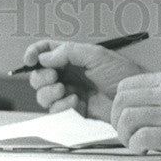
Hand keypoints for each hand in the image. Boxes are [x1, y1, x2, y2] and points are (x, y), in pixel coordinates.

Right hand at [22, 40, 145, 122]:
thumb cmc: (121, 73)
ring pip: (43, 94)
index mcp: (72, 55)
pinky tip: (74, 102)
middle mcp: (68, 73)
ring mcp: (69, 91)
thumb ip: (68, 52)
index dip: (34, 53)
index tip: (30, 59)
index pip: (46, 50)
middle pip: (39, 74)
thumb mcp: (96, 55)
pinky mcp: (72, 109)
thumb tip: (44, 57)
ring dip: (48, 93)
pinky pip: (54, 110)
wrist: (131, 99)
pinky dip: (60, 107)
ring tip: (64, 90)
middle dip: (41, 77)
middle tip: (54, 77)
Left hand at [110, 71, 160, 160]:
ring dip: (124, 136)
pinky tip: (144, 150)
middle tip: (125, 134)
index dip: (117, 105)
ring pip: (129, 117)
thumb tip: (126, 105)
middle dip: (116, 121)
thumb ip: (158, 94)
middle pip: (123, 101)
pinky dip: (136, 146)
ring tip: (135, 143)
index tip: (122, 119)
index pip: (126, 85)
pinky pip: (142, 136)